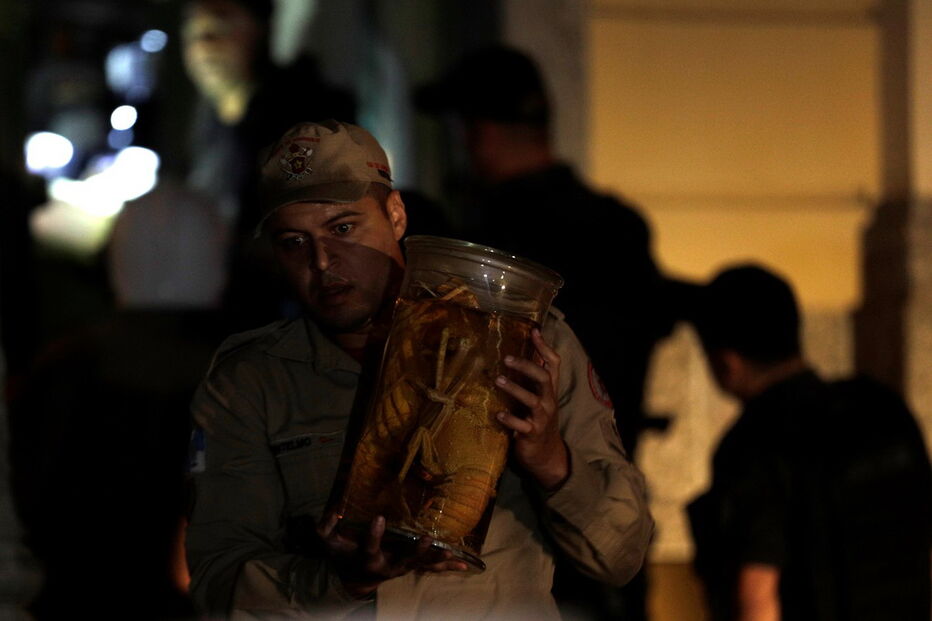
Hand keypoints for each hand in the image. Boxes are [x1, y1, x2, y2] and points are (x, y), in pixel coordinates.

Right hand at [316, 513, 468, 597]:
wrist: (355, 577)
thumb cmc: (343, 555)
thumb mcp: (329, 543)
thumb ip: (326, 528)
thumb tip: (332, 511)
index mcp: (368, 559)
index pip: (370, 546)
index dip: (373, 534)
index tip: (377, 517)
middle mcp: (388, 567)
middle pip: (404, 561)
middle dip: (415, 552)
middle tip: (426, 539)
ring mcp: (402, 568)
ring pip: (422, 565)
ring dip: (437, 559)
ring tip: (453, 553)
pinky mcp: (412, 567)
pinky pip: (431, 568)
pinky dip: (447, 565)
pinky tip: (465, 564)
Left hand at [494, 328, 568, 490]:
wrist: (547, 454)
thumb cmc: (538, 419)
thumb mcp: (539, 397)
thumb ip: (532, 377)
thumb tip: (522, 352)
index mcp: (549, 390)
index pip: (553, 364)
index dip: (544, 347)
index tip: (533, 331)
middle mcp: (548, 401)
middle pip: (543, 378)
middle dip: (526, 366)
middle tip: (506, 358)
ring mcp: (542, 418)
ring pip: (532, 400)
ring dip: (515, 389)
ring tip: (498, 381)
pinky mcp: (532, 434)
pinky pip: (522, 426)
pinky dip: (510, 419)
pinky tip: (499, 414)